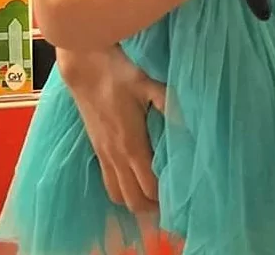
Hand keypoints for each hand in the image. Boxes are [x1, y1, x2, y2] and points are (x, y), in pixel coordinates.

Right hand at [57, 45, 166, 211]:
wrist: (86, 69)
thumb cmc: (119, 76)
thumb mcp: (149, 86)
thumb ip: (169, 103)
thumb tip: (188, 118)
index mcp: (132, 144)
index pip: (148, 184)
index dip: (163, 195)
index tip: (180, 196)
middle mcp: (116, 155)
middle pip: (132, 198)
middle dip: (150, 206)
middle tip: (170, 203)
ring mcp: (103, 154)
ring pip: (117, 194)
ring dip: (134, 201)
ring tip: (152, 198)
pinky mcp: (96, 149)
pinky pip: (107, 181)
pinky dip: (120, 190)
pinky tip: (132, 183)